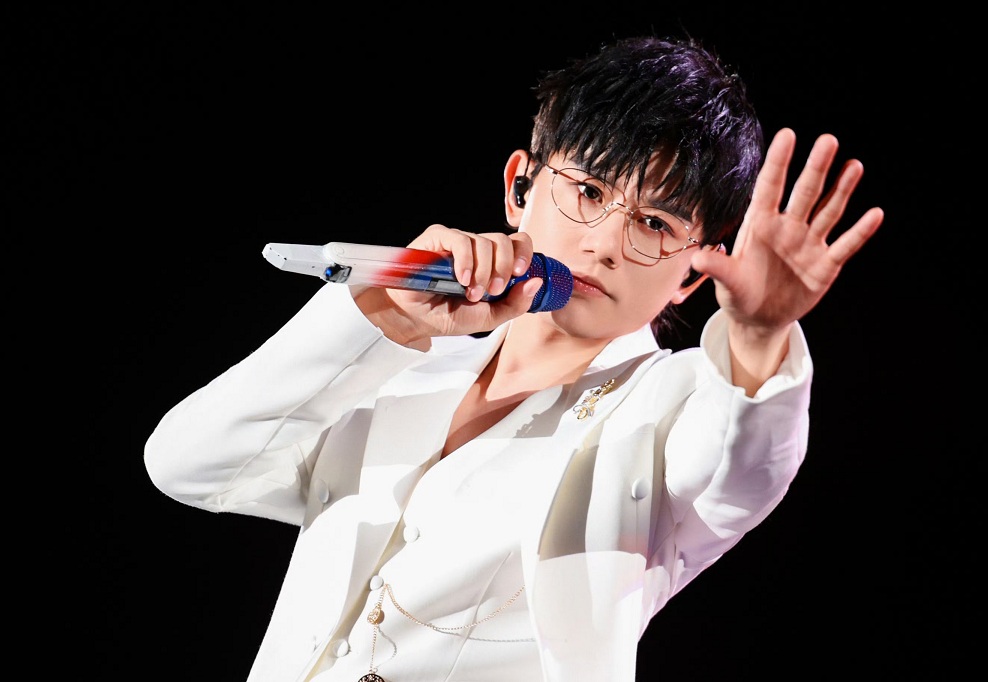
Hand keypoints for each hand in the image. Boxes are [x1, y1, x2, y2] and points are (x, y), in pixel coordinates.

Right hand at [354, 225, 543, 343]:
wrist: (414, 319)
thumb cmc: (446, 315)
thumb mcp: (489, 317)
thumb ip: (515, 304)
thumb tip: (536, 282)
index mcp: (491, 263)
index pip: (517, 243)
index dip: (524, 253)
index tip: (520, 274)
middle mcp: (476, 249)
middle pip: (505, 240)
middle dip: (504, 268)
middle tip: (492, 291)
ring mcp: (457, 242)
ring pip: (485, 241)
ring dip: (484, 271)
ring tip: (471, 292)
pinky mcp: (438, 238)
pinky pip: (461, 240)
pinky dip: (466, 261)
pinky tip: (461, 279)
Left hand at [691, 128, 884, 335]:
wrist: (759, 319)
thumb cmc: (738, 294)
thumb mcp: (727, 283)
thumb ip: (718, 268)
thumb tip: (698, 258)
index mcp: (760, 226)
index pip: (770, 188)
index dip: (778, 162)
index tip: (787, 135)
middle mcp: (787, 228)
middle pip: (805, 193)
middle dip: (816, 168)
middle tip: (828, 140)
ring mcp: (808, 244)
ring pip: (828, 211)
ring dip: (842, 190)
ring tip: (854, 165)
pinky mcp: (825, 265)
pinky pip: (845, 245)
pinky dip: (860, 232)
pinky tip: (875, 214)